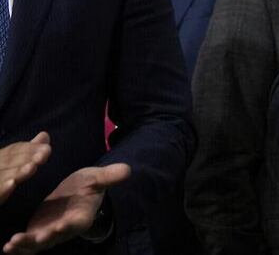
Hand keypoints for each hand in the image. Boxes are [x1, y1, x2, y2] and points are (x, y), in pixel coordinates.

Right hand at [0, 133, 50, 204]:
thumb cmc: (0, 179)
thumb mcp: (14, 165)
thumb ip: (27, 151)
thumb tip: (44, 134)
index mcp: (0, 159)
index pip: (14, 150)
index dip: (30, 148)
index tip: (48, 149)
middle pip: (8, 161)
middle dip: (26, 157)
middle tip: (43, 155)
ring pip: (1, 175)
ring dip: (16, 171)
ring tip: (32, 167)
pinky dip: (2, 188)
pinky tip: (12, 184)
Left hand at [3, 163, 129, 253]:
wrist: (76, 194)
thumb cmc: (88, 186)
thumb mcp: (97, 178)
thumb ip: (109, 176)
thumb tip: (127, 170)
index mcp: (81, 216)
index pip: (76, 223)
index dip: (68, 226)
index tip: (59, 226)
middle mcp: (65, 229)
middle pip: (54, 237)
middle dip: (42, 239)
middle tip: (32, 238)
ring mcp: (50, 233)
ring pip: (37, 244)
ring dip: (25, 246)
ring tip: (12, 244)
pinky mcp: (37, 233)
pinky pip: (27, 244)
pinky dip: (18, 247)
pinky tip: (7, 246)